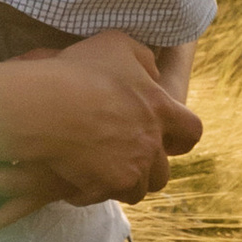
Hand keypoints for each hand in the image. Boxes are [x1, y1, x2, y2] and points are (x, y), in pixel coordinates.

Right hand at [0, 33, 192, 205]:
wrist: (50, 106)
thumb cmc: (81, 71)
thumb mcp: (117, 44)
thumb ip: (143, 58)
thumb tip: (154, 73)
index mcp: (160, 110)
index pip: (191, 132)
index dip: (179, 137)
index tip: (165, 138)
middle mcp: (152, 144)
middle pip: (162, 172)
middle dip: (146, 168)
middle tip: (123, 157)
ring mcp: (131, 169)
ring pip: (136, 190)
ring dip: (121, 183)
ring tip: (98, 170)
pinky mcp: (107, 186)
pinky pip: (101, 197)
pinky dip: (89, 190)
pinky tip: (72, 176)